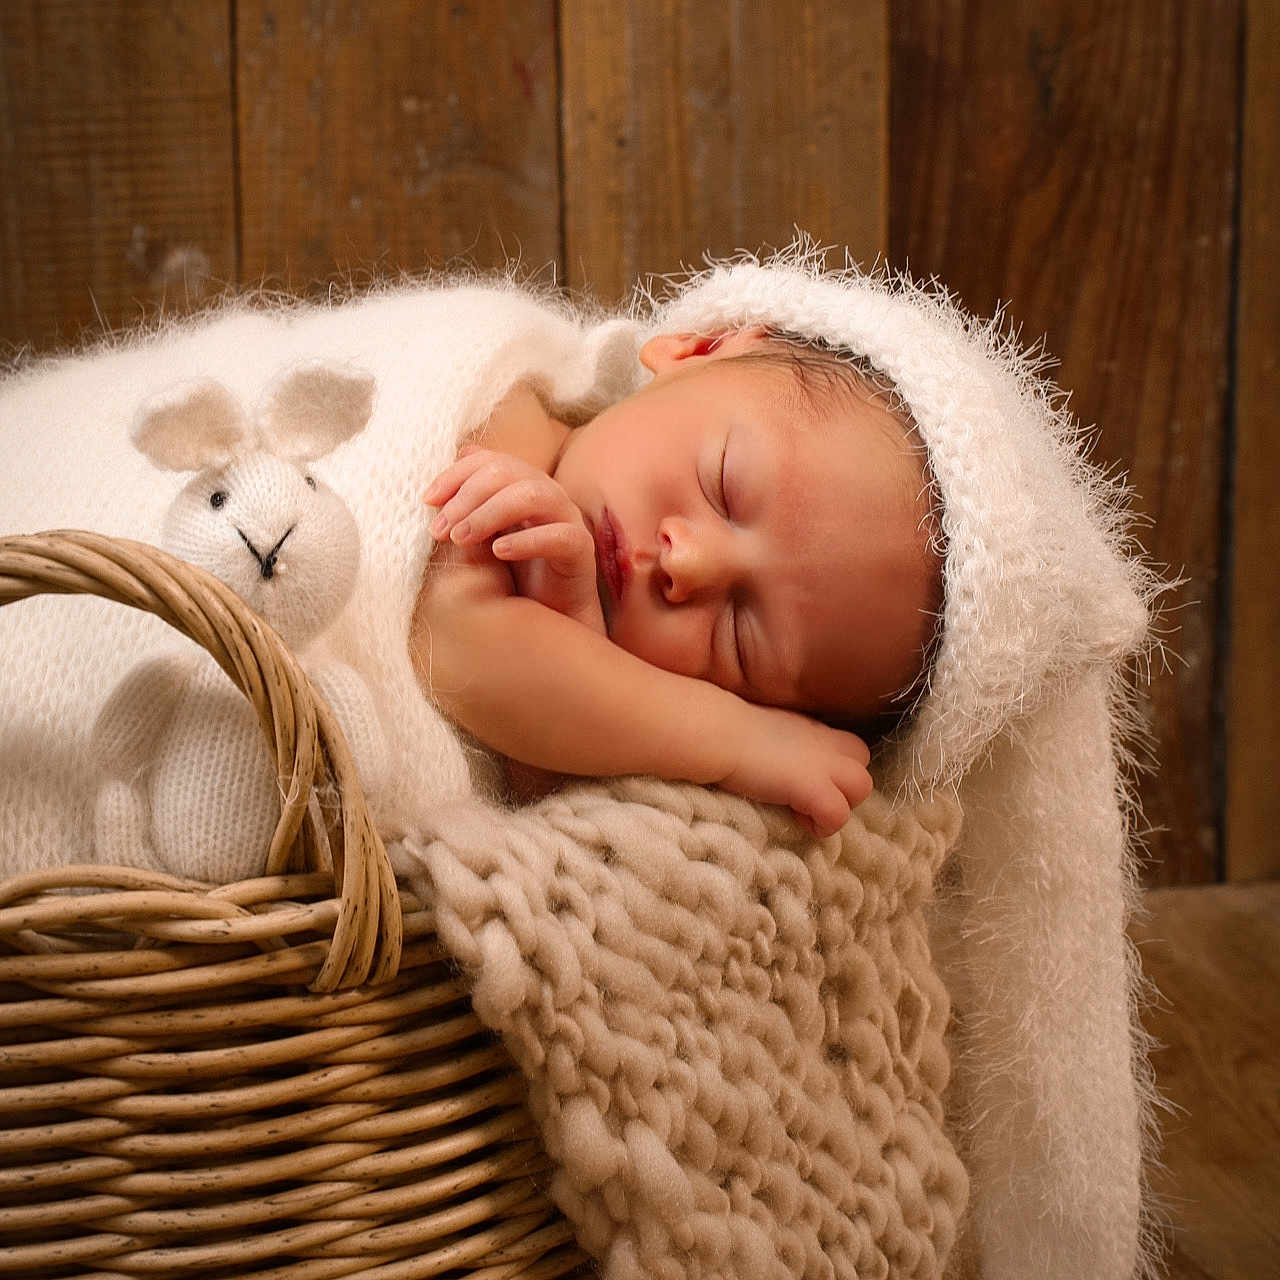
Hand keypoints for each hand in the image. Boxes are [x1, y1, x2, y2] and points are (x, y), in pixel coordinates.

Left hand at [426, 448, 604, 631]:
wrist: (551, 617)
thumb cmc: (513, 578)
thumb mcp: (478, 543)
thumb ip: (463, 516)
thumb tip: (435, 494)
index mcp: (522, 484)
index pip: (489, 461)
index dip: (456, 475)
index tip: (428, 500)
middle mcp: (547, 494)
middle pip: (507, 471)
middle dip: (466, 497)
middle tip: (440, 530)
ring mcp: (568, 517)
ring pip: (532, 495)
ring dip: (489, 513)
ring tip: (461, 539)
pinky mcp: (582, 548)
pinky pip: (559, 535)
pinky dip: (526, 540)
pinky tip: (499, 552)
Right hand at [719, 703, 872, 836]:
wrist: (718, 732)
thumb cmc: (725, 728)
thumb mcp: (762, 729)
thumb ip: (779, 742)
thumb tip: (770, 759)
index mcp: (811, 729)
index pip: (849, 747)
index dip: (834, 768)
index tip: (801, 780)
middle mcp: (824, 742)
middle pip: (863, 764)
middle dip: (843, 787)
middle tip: (808, 797)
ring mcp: (823, 764)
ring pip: (862, 787)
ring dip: (838, 805)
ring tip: (804, 810)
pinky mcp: (813, 787)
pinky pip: (838, 815)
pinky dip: (822, 824)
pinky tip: (794, 817)